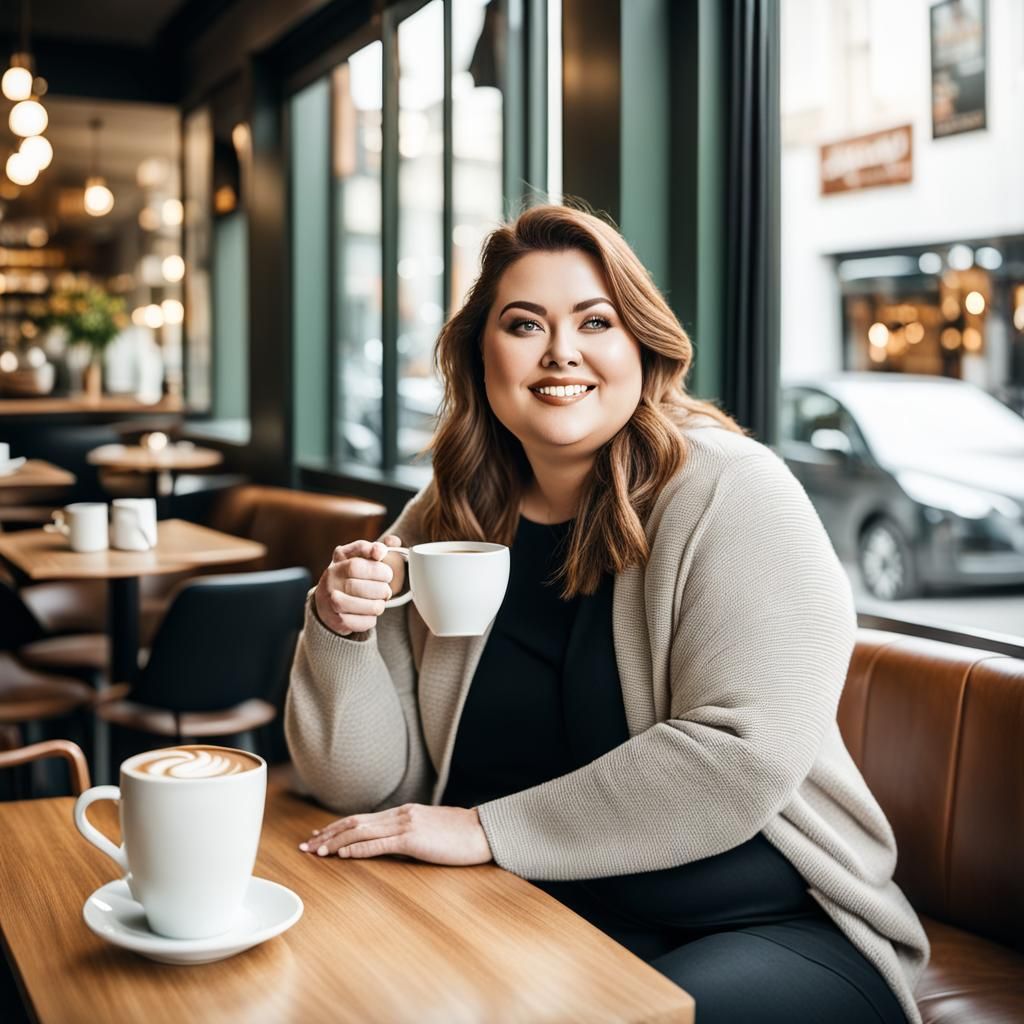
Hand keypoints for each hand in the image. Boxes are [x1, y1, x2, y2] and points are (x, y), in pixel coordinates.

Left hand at [298, 804, 492, 865]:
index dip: (337, 827)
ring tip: (316, 851)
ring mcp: (406, 825)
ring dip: (335, 842)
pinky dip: (357, 848)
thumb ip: (409, 832)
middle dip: (327, 834)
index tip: (319, 836)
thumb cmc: (460, 834)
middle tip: (306, 845)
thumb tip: (393, 843)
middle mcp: (400, 814)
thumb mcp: (430, 829)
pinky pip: (379, 844)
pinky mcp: (413, 839)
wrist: (482, 831)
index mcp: (403, 812)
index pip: (362, 818)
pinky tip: (342, 854)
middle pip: (355, 821)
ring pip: (361, 830)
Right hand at [314, 535, 403, 635]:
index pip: (356, 566)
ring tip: (379, 602)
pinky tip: (369, 613)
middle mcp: (330, 579)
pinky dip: (371, 619)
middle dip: (382, 590)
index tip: (388, 574)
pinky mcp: (337, 620)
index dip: (377, 570)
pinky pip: (362, 622)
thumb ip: (377, 547)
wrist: (328, 602)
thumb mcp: (360, 556)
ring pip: (364, 606)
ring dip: (378, 605)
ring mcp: (331, 601)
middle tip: (386, 590)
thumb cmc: (351, 575)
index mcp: (338, 560)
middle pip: (361, 588)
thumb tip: (393, 541)